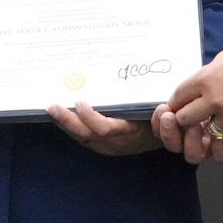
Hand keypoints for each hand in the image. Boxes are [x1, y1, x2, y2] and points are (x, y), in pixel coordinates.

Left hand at [47, 99, 161, 155]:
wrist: (170, 137)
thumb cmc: (163, 116)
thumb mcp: (157, 107)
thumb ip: (143, 98)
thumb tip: (128, 74)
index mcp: (130, 131)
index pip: (105, 129)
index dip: (90, 117)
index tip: (80, 102)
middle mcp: (117, 142)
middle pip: (87, 135)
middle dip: (68, 120)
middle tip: (52, 105)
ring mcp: (109, 147)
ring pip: (82, 138)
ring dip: (66, 124)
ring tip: (52, 109)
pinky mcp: (104, 148)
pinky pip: (84, 139)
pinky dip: (72, 127)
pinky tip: (63, 117)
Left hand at [161, 44, 222, 162]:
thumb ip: (206, 75)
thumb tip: (197, 86)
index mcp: (203, 79)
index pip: (178, 96)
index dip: (176, 102)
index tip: (177, 105)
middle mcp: (212, 100)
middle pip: (183, 119)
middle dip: (185, 119)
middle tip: (191, 116)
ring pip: (206, 130)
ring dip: (211, 125)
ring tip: (221, 115)